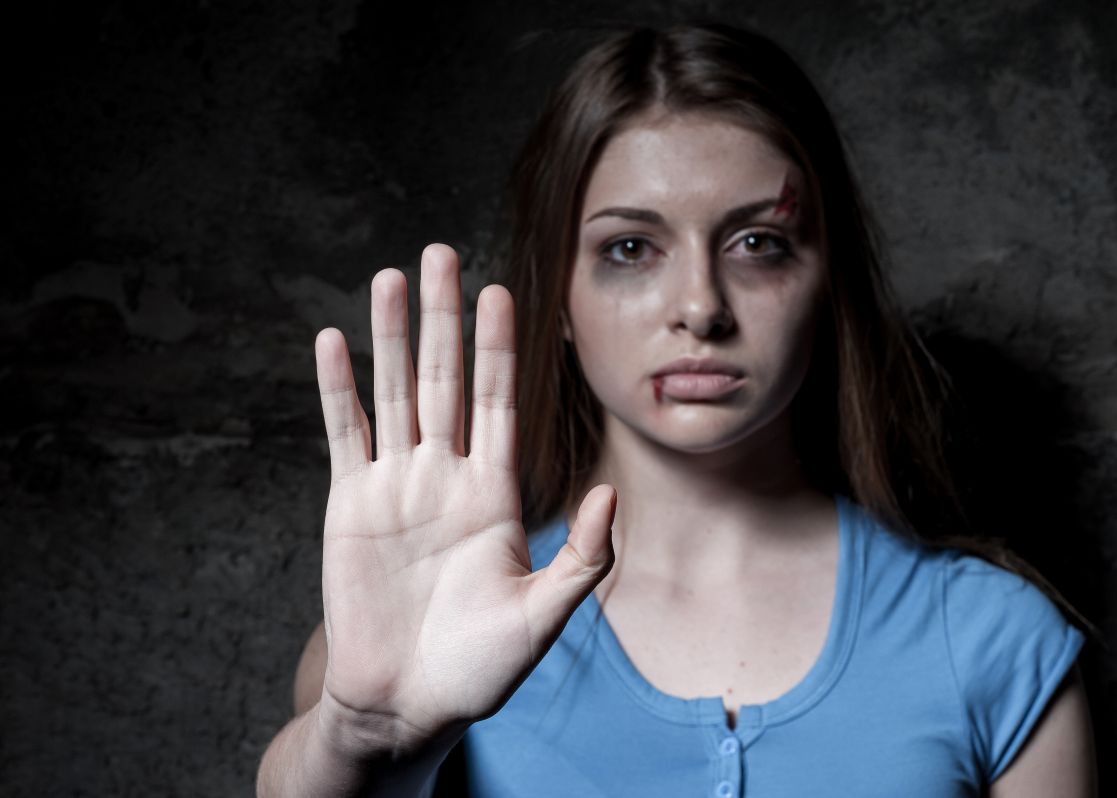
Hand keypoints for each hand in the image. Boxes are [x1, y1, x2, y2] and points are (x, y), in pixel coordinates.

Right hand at [312, 244, 615, 754]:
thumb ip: (582, 556)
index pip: (498, 401)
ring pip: (394, 391)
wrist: (405, 703)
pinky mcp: (348, 504)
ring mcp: (395, 485)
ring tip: (390, 276)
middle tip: (441, 253)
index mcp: (495, 492)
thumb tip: (613, 493)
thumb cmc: (479, 669)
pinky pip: (343, 434)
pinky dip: (337, 388)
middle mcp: (445, 475)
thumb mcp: (542, 615)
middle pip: (445, 378)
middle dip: (444, 316)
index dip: (499, 347)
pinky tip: (332, 340)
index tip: (502, 291)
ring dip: (391, 335)